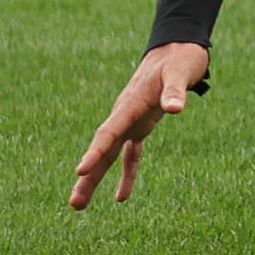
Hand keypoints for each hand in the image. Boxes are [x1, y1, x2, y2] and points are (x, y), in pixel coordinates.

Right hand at [69, 42, 208, 209]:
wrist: (177, 49)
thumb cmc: (179, 59)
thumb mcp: (180, 72)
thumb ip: (176, 91)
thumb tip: (175, 109)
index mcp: (130, 104)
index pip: (108, 132)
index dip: (95, 152)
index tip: (80, 170)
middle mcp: (125, 115)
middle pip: (102, 150)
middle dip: (88, 177)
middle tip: (75, 204)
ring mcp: (131, 121)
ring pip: (109, 155)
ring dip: (96, 179)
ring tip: (80, 205)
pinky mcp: (141, 124)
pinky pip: (130, 153)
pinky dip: (126, 173)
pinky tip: (121, 196)